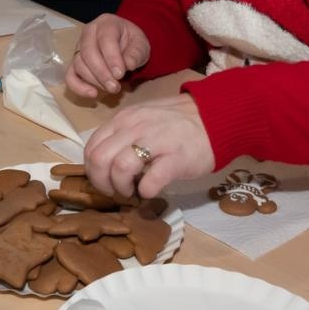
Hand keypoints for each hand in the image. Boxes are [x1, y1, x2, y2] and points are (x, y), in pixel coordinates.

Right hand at [67, 14, 151, 97]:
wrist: (125, 46)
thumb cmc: (132, 43)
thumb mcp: (141, 45)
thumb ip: (136, 53)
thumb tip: (128, 65)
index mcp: (106, 23)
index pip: (105, 38)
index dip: (111, 57)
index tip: (120, 74)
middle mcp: (88, 33)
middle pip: (88, 53)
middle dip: (102, 73)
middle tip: (115, 87)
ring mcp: (79, 48)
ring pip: (79, 65)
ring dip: (94, 80)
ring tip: (112, 89)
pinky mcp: (75, 63)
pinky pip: (70, 76)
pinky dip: (78, 87)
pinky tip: (93, 94)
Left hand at [82, 95, 214, 199]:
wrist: (216, 117)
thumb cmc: (178, 123)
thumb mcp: (143, 120)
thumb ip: (123, 136)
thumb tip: (106, 163)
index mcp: (124, 119)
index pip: (92, 147)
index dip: (93, 171)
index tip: (104, 181)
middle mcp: (134, 127)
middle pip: (100, 159)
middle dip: (101, 183)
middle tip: (115, 191)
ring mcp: (155, 141)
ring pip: (120, 168)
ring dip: (121, 188)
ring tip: (132, 192)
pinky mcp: (175, 158)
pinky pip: (150, 181)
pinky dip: (146, 192)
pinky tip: (151, 191)